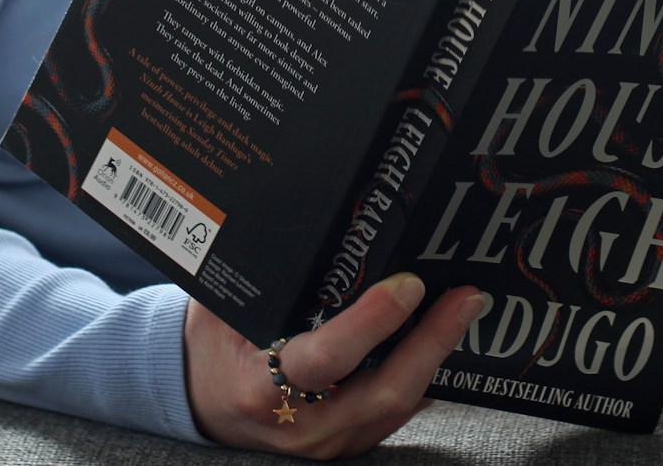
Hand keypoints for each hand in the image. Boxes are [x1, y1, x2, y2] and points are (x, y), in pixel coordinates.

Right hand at [183, 273, 484, 457]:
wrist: (198, 403)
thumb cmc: (212, 346)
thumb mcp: (222, 309)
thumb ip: (262, 279)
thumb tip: (307, 219)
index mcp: (260, 388)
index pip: (325, 359)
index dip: (371, 323)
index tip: (406, 284)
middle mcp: (300, 424)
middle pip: (384, 390)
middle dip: (432, 341)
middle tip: (465, 296)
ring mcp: (328, 441)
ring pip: (399, 404)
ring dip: (437, 356)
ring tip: (464, 309)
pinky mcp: (348, 445)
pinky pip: (397, 413)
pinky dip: (424, 375)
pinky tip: (443, 340)